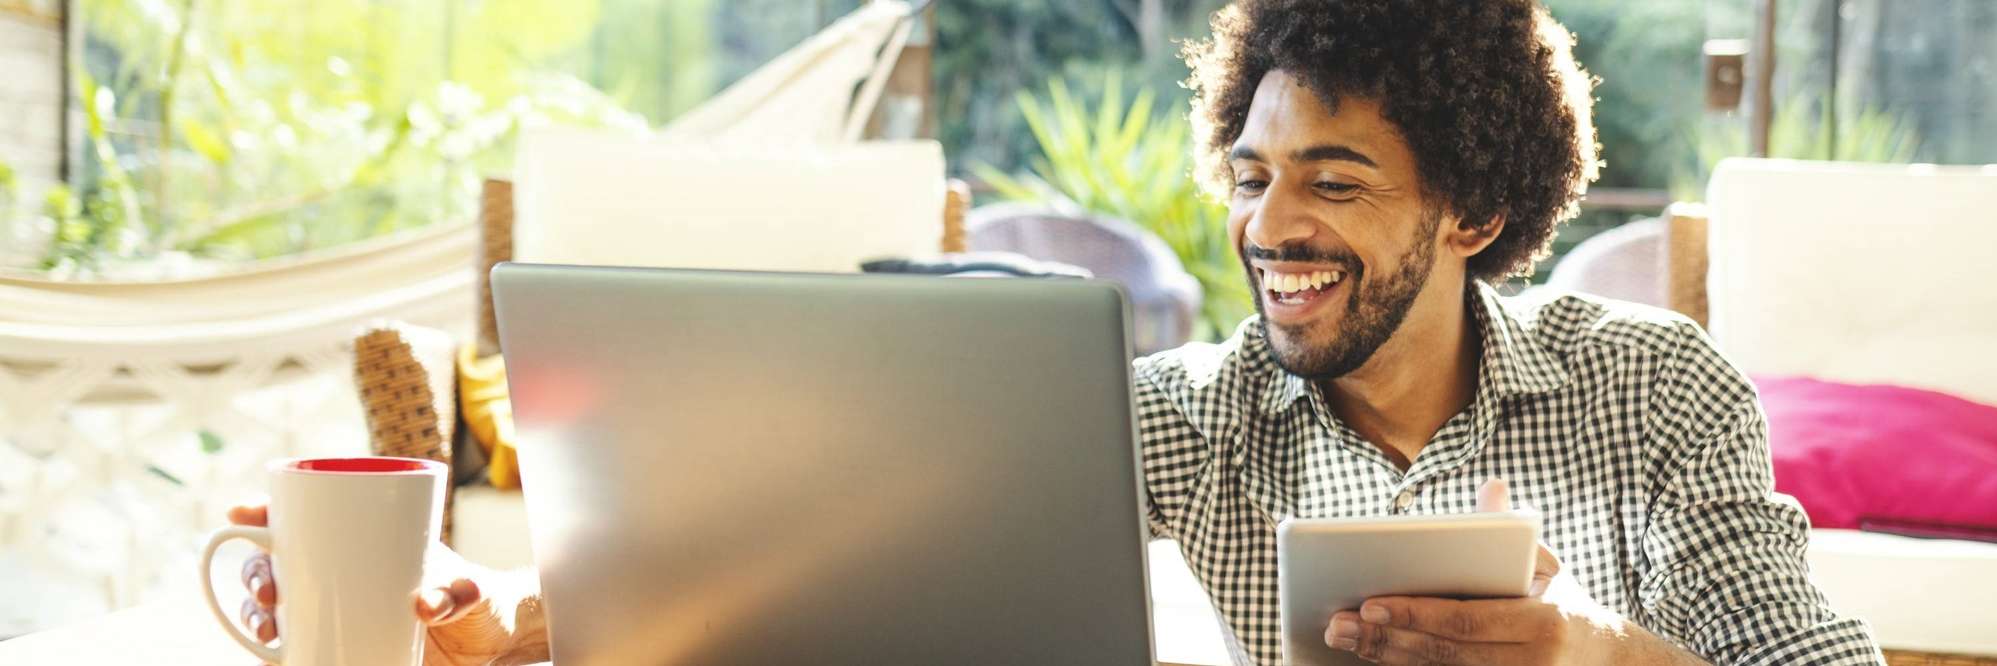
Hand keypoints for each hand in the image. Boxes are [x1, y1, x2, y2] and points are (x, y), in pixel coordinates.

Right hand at [228, 501, 527, 665]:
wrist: (487, 642)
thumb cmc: (476, 599)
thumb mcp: (472, 590)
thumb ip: (457, 594)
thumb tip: (423, 605)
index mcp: (361, 541)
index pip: (304, 518)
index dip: (265, 511)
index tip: (242, 512)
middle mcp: (336, 574)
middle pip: (274, 563)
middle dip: (254, 572)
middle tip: (268, 590)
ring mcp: (333, 611)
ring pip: (273, 608)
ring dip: (255, 615)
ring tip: (268, 627)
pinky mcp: (336, 647)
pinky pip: (293, 649)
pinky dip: (273, 654)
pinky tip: (270, 656)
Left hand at [1321, 479, 1670, 664]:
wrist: (1605, 661)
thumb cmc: (1563, 602)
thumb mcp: (1546, 564)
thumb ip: (1511, 531)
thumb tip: (1491, 485)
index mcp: (1543, 623)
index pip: (1467, 618)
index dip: (1416, 614)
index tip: (1370, 603)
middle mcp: (1532, 663)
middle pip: (1445, 652)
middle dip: (1386, 638)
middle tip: (1337, 623)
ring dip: (1386, 657)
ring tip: (1343, 638)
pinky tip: (1374, 655)